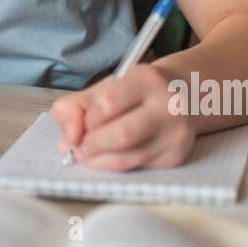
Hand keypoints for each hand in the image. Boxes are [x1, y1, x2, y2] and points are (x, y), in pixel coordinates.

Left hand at [50, 63, 196, 169]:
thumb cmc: (134, 92)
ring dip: (99, 160)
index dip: (87, 119)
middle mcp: (168, 105)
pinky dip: (115, 165)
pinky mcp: (176, 155)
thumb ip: (75, 107)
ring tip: (88, 154)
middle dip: (91, 145)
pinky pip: (136, 167)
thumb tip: (66, 142)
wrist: (182, 96)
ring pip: (128, 157)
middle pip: (122, 134)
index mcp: (146, 79)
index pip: (108, 103)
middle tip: (79, 148)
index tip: (81, 124)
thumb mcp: (104, 88)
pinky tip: (109, 157)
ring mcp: (175, 133)